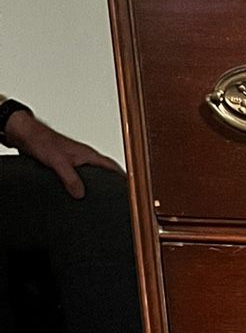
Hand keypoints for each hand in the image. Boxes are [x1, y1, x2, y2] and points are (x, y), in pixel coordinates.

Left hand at [4, 108, 123, 198]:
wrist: (25, 135)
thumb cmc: (41, 141)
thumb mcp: (58, 162)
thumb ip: (70, 178)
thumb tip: (80, 194)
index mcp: (88, 154)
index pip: (112, 166)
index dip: (123, 177)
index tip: (132, 188)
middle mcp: (84, 157)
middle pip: (105, 171)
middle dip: (113, 182)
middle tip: (120, 195)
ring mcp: (75, 161)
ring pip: (92, 174)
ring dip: (97, 184)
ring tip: (102, 197)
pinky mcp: (65, 165)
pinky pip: (79, 177)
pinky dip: (82, 184)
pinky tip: (78, 192)